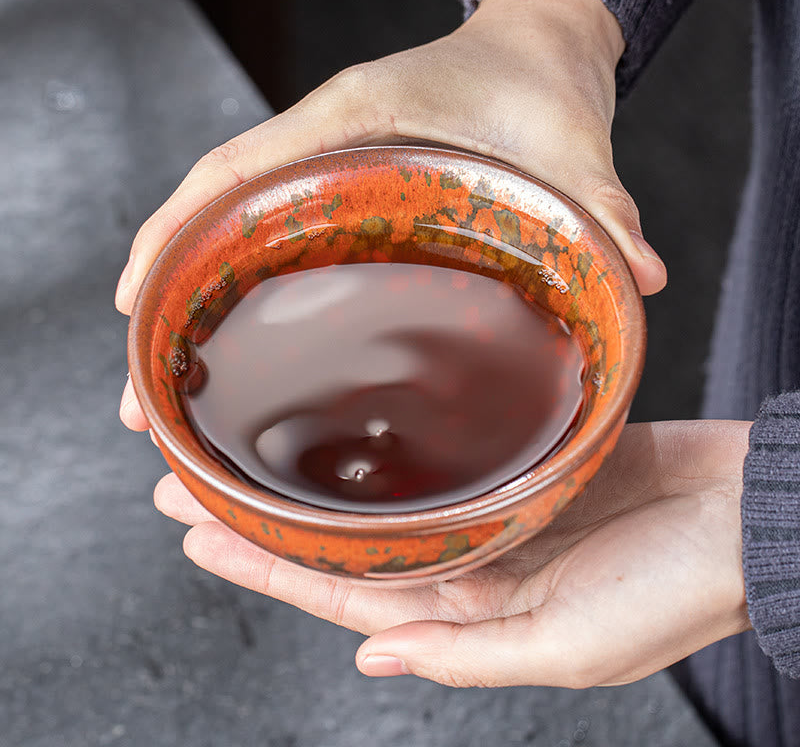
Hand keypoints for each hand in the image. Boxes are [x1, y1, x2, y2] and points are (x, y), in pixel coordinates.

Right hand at [118, 0, 666, 430]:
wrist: (539, 48)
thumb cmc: (535, 84)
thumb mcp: (567, 146)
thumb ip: (600, 207)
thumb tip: (642, 277)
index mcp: (352, 119)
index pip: (235, 171)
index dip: (175, 234)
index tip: (134, 302)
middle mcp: (322, 144)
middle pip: (210, 211)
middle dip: (163, 287)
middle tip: (143, 392)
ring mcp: (327, 168)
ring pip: (230, 226)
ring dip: (188, 292)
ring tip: (166, 378)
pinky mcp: (345, 190)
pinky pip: (271, 232)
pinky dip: (236, 279)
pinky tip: (233, 338)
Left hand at [154, 421, 750, 687]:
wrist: (745, 512)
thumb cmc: (675, 584)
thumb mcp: (576, 646)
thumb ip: (470, 654)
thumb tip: (377, 664)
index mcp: (474, 609)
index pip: (346, 593)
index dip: (270, 566)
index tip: (200, 534)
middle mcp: (472, 560)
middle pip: (348, 543)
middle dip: (268, 519)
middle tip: (190, 482)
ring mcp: (494, 508)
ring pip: (384, 497)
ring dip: (319, 479)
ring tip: (248, 452)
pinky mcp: (520, 463)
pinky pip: (439, 459)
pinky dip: (393, 448)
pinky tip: (354, 429)